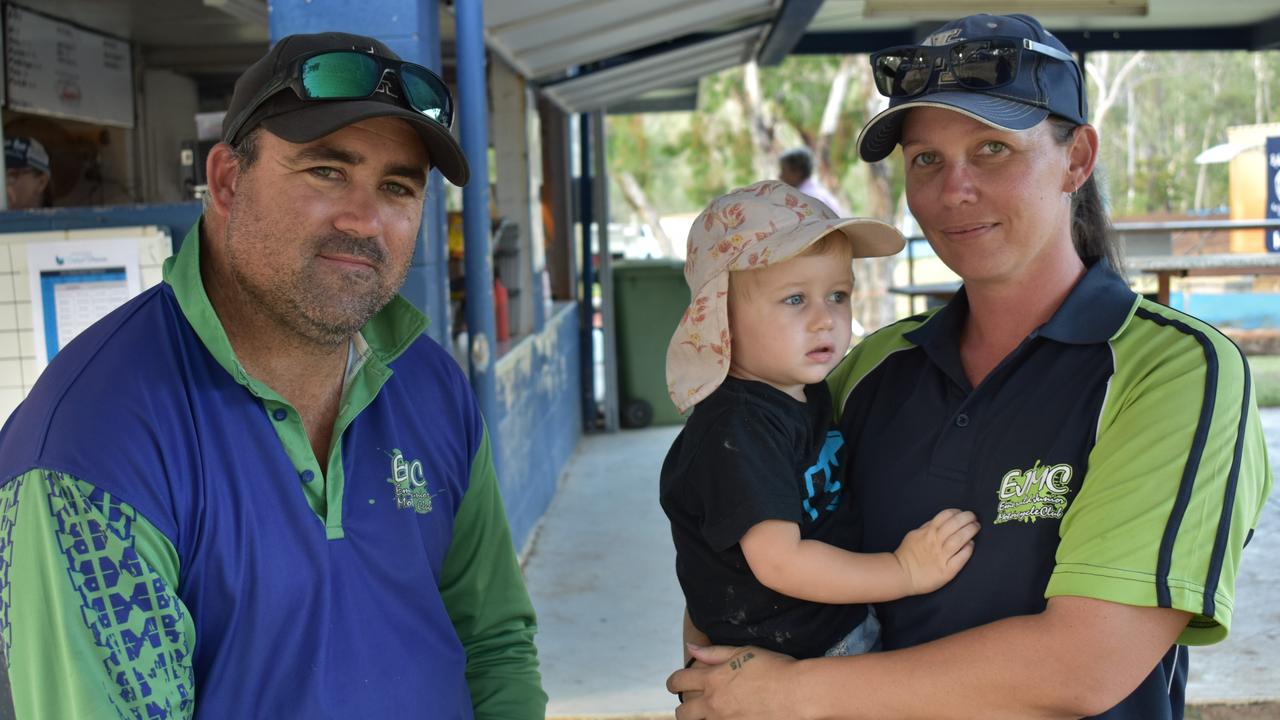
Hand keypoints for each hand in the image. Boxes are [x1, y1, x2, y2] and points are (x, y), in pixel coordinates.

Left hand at [667, 643, 797, 719]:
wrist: (798, 693)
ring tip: (709, 715)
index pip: (678, 681)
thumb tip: (691, 648)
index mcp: (712, 680)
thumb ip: (714, 653)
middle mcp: (713, 703)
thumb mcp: (744, 652)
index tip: (676, 684)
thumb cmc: (774, 669)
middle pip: (682, 712)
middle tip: (693, 704)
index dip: (673, 682)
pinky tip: (729, 717)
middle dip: (684, 707)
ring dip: (699, 719)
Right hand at [893, 508, 978, 594]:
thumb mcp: (914, 535)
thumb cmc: (907, 555)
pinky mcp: (947, 571)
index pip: (944, 516)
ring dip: (970, 531)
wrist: (901, 575)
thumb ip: (927, 527)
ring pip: (958, 539)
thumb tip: (940, 521)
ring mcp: (941, 556)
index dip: (956, 512)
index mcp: (927, 533)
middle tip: (974, 517)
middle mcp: (935, 542)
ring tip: (976, 527)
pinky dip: (967, 549)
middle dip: (967, 518)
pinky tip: (971, 545)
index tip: (962, 513)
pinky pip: (960, 558)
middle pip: (954, 525)